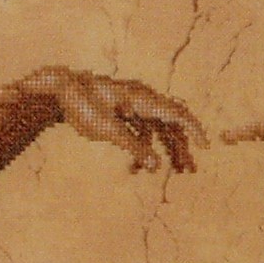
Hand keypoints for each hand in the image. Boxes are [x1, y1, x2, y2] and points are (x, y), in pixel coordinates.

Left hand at [19, 67, 208, 174]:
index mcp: (142, 99)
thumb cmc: (82, 106)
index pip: (177, 113)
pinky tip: (134, 170)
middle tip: (188, 172)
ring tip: (168, 173)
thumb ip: (135, 148)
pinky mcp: (123, 112)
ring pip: (156, 129)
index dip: (193, 130)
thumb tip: (157, 167)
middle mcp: (142, 99)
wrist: (58, 90)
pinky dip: (141, 149)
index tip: (204, 147)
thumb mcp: (108, 130)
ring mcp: (133, 105)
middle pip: (170, 124)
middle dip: (180, 148)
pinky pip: (140, 131)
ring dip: (162, 150)